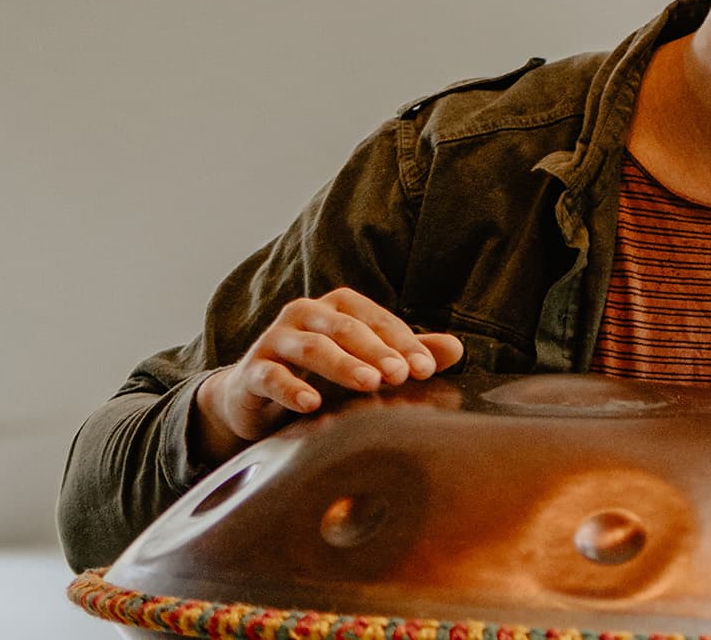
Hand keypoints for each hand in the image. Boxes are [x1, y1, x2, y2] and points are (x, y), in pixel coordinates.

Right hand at [191, 288, 463, 462]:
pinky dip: (291, 389)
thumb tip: (458, 349)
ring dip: (343, 365)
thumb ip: (406, 354)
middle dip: (378, 352)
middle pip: (347, 329)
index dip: (404, 344)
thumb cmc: (321, 373)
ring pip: (312, 347)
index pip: (379, 321)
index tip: (427, 370)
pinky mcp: (253, 370)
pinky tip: (311, 404)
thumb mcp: (366, 362)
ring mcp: (277, 339)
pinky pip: (271, 376)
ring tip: (369, 384)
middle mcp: (307, 314)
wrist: (256, 395)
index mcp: (340, 306)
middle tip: (402, 375)